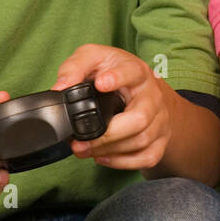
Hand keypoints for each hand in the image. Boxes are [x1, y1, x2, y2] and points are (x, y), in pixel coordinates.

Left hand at [51, 45, 168, 170]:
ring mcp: (159, 119)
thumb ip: (75, 67)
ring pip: (141, 141)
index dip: (117, 78)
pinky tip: (103, 157)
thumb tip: (59, 88)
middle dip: (108, 134)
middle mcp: (152, 96)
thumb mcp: (94, 59)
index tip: (100, 84)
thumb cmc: (116, 73)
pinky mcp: (160, 140)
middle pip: (140, 118)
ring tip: (84, 150)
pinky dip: (123, 162)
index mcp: (136, 72)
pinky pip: (147, 157)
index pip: (132, 73)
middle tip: (79, 141)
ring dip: (109, 150)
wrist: (144, 90)